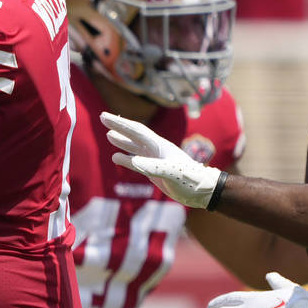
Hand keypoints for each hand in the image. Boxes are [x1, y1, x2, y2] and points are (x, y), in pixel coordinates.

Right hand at [100, 111, 220, 207]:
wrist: (204, 191)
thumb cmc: (190, 180)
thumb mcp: (170, 172)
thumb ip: (148, 165)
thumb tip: (123, 159)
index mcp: (159, 146)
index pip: (136, 131)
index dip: (120, 124)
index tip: (104, 116)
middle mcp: (156, 149)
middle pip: (134, 134)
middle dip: (119, 126)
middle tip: (102, 117)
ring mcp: (156, 159)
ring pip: (135, 146)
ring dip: (122, 140)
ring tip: (108, 135)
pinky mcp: (156, 170)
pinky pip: (137, 159)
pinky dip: (126, 156)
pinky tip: (117, 157)